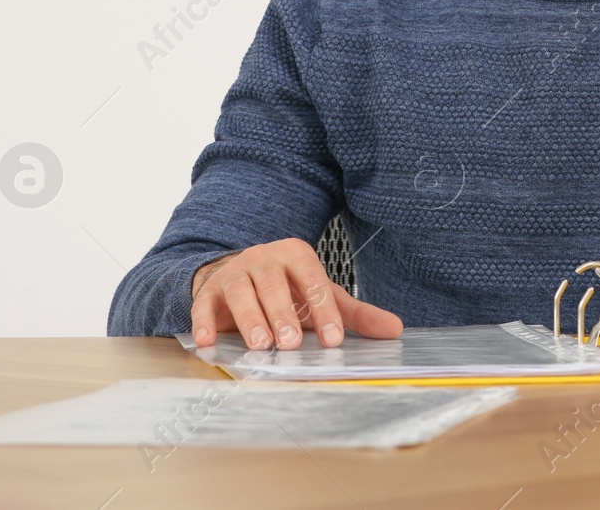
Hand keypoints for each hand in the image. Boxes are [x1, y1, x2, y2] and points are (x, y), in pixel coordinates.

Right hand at [189, 237, 401, 349]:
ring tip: (260, 345)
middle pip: (274, 283)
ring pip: (240, 291)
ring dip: (250, 318)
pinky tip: (208, 341)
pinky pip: (204, 304)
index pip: (313, 280)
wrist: (240, 278)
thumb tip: (395, 329)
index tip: (333, 339)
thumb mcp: (321, 298)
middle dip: (283, 313)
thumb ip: (354, 314)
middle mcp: (264, 258)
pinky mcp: (209, 290)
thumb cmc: (287, 291)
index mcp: (296, 255)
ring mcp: (234, 272)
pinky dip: (204, 321)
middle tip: (292, 343)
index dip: (324, 309)